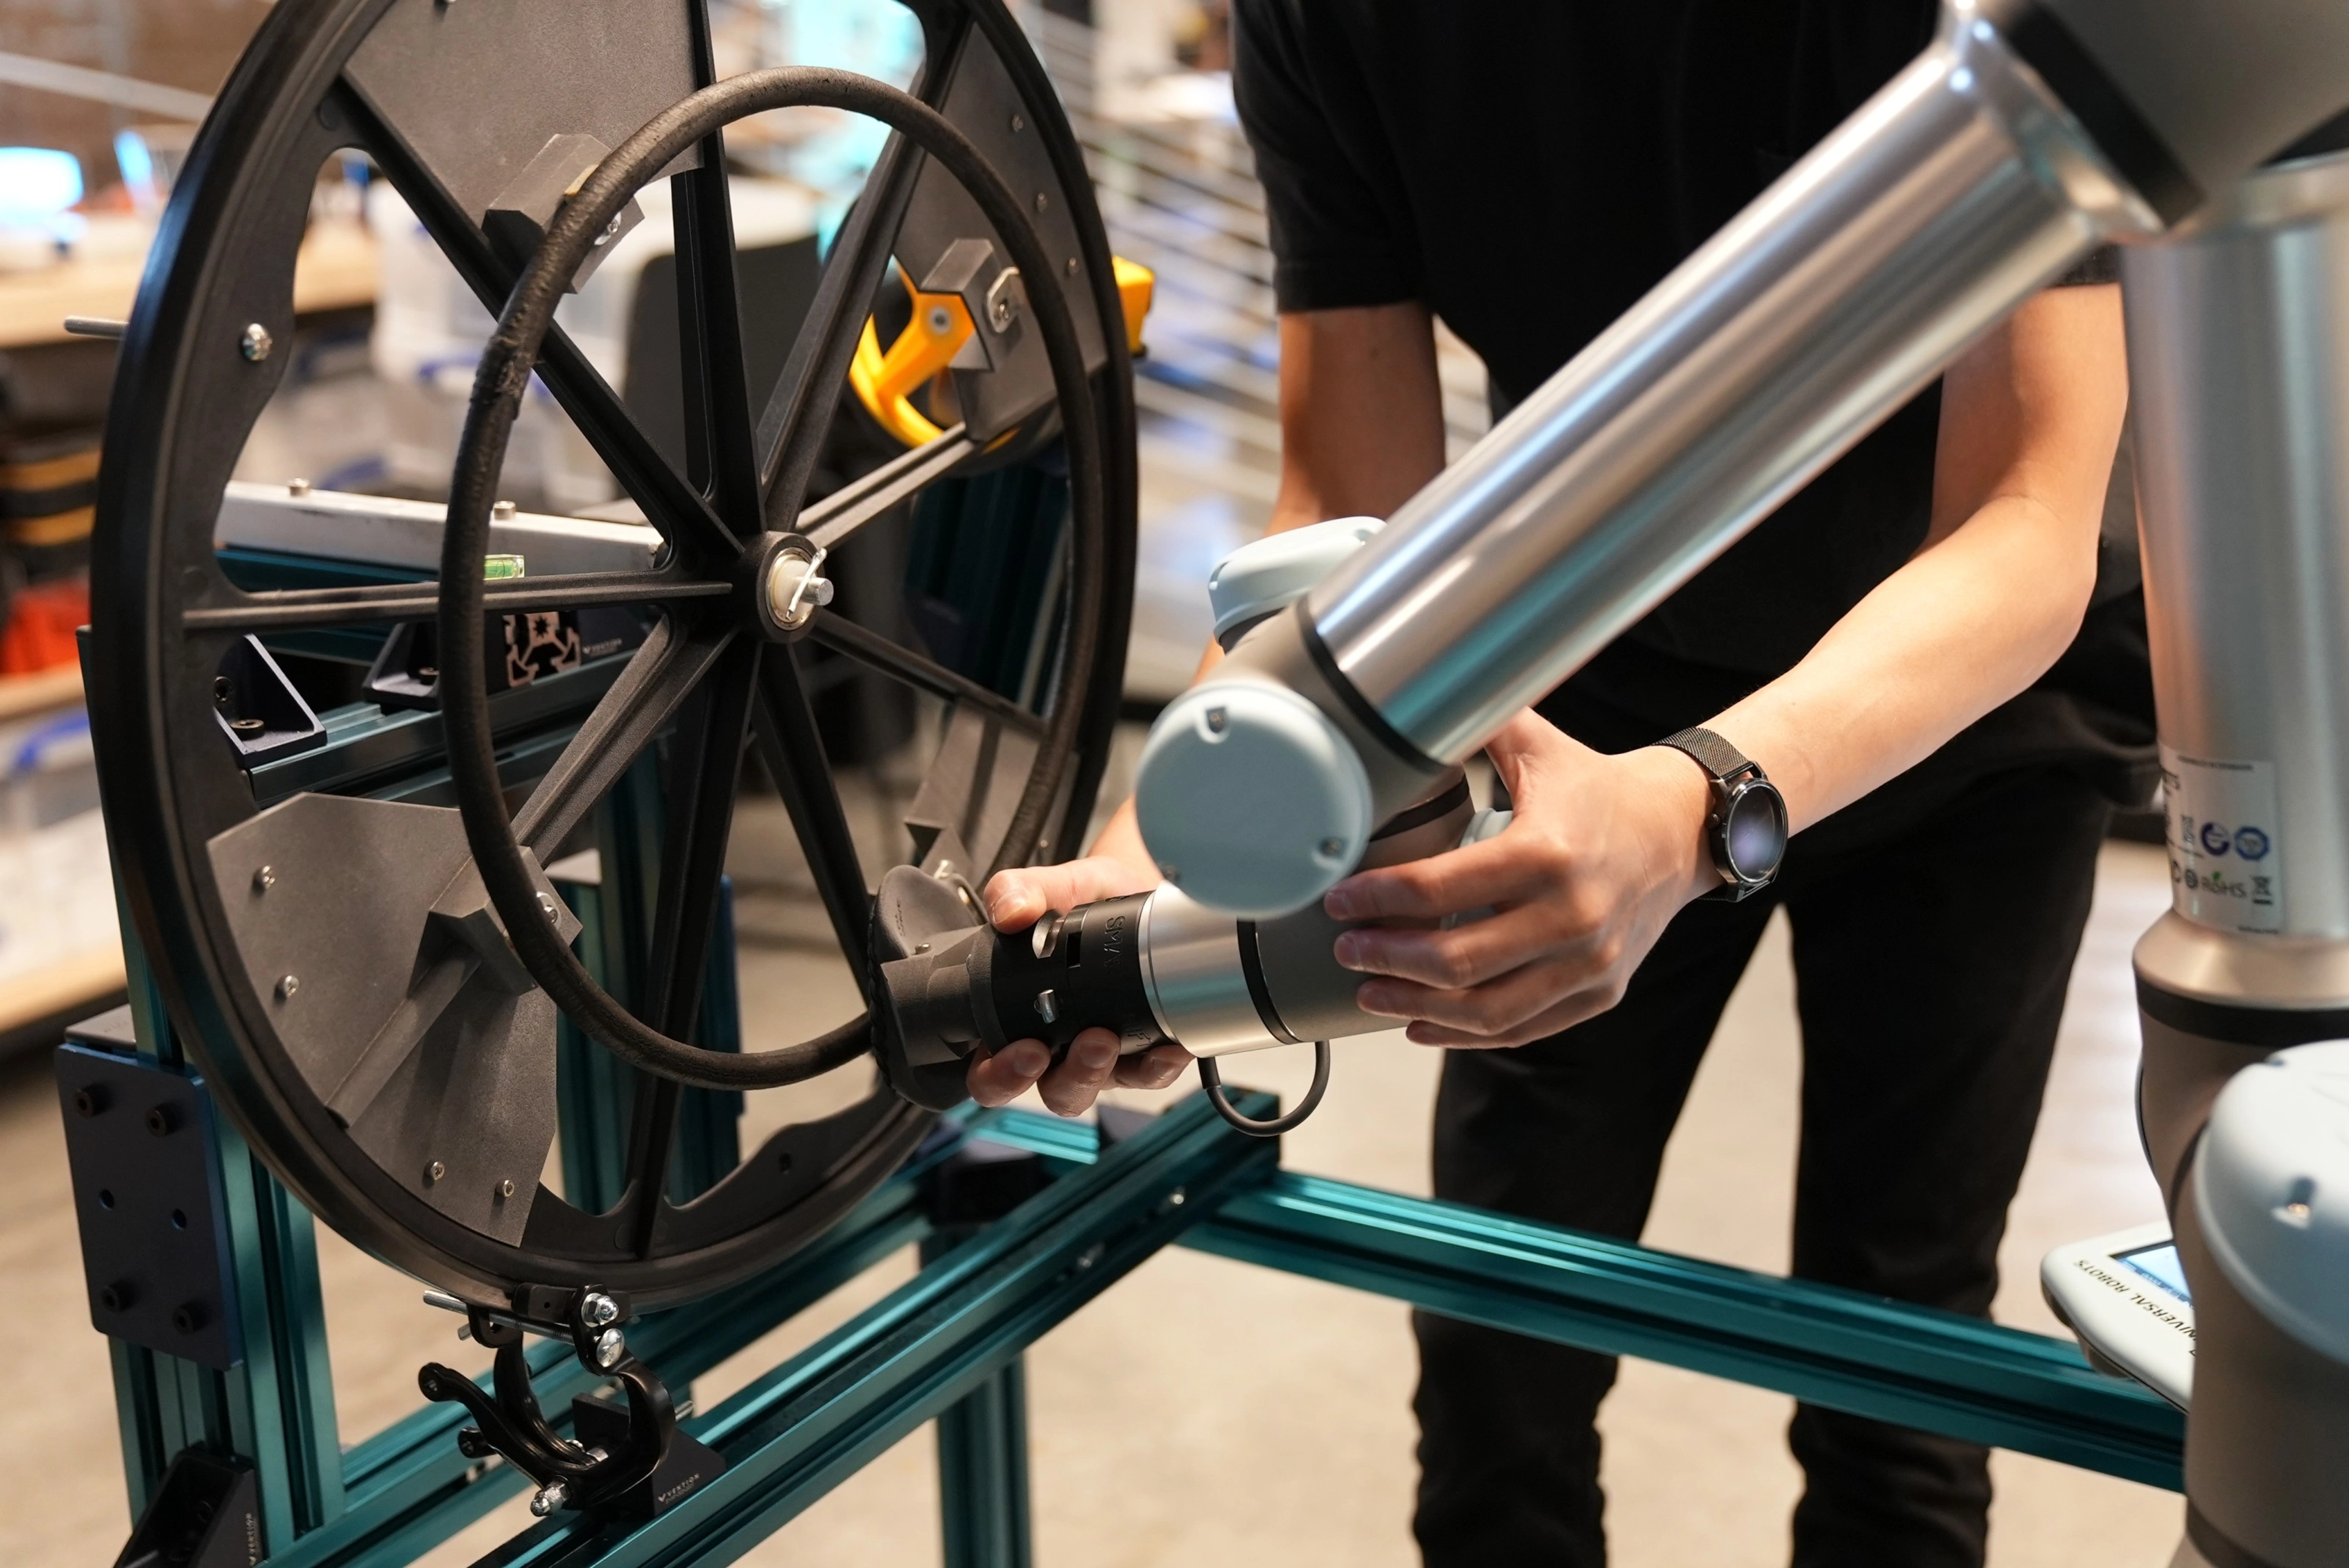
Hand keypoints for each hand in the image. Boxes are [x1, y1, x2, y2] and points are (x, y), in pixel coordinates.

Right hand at [964, 853, 1195, 1113]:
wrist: (1142, 887)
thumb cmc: (1088, 898)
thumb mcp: (1056, 884)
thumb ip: (1024, 890)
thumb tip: (1009, 912)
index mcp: (1019, 1019)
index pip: (992, 1071)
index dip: (1001, 1076)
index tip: (1026, 1051)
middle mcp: (1060, 1045)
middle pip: (1053, 1091)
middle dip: (1068, 1079)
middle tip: (1086, 1045)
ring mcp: (1105, 1052)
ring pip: (1102, 1086)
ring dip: (1108, 1071)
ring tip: (1113, 1038)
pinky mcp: (1146, 1049)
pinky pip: (1152, 1072)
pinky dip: (1161, 1063)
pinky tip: (1169, 1044)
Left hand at [1324, 711, 1718, 1047]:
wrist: (1680, 830)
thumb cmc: (1596, 789)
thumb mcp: (1539, 747)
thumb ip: (1475, 720)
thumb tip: (1405, 697)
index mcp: (1547, 851)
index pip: (1438, 889)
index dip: (1376, 899)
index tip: (1339, 901)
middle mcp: (1574, 915)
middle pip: (1455, 961)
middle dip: (1386, 959)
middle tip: (1347, 948)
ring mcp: (1591, 963)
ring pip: (1485, 1009)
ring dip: (1415, 1007)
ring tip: (1371, 991)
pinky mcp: (1601, 993)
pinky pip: (1522, 1028)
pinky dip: (1465, 1033)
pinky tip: (1422, 1023)